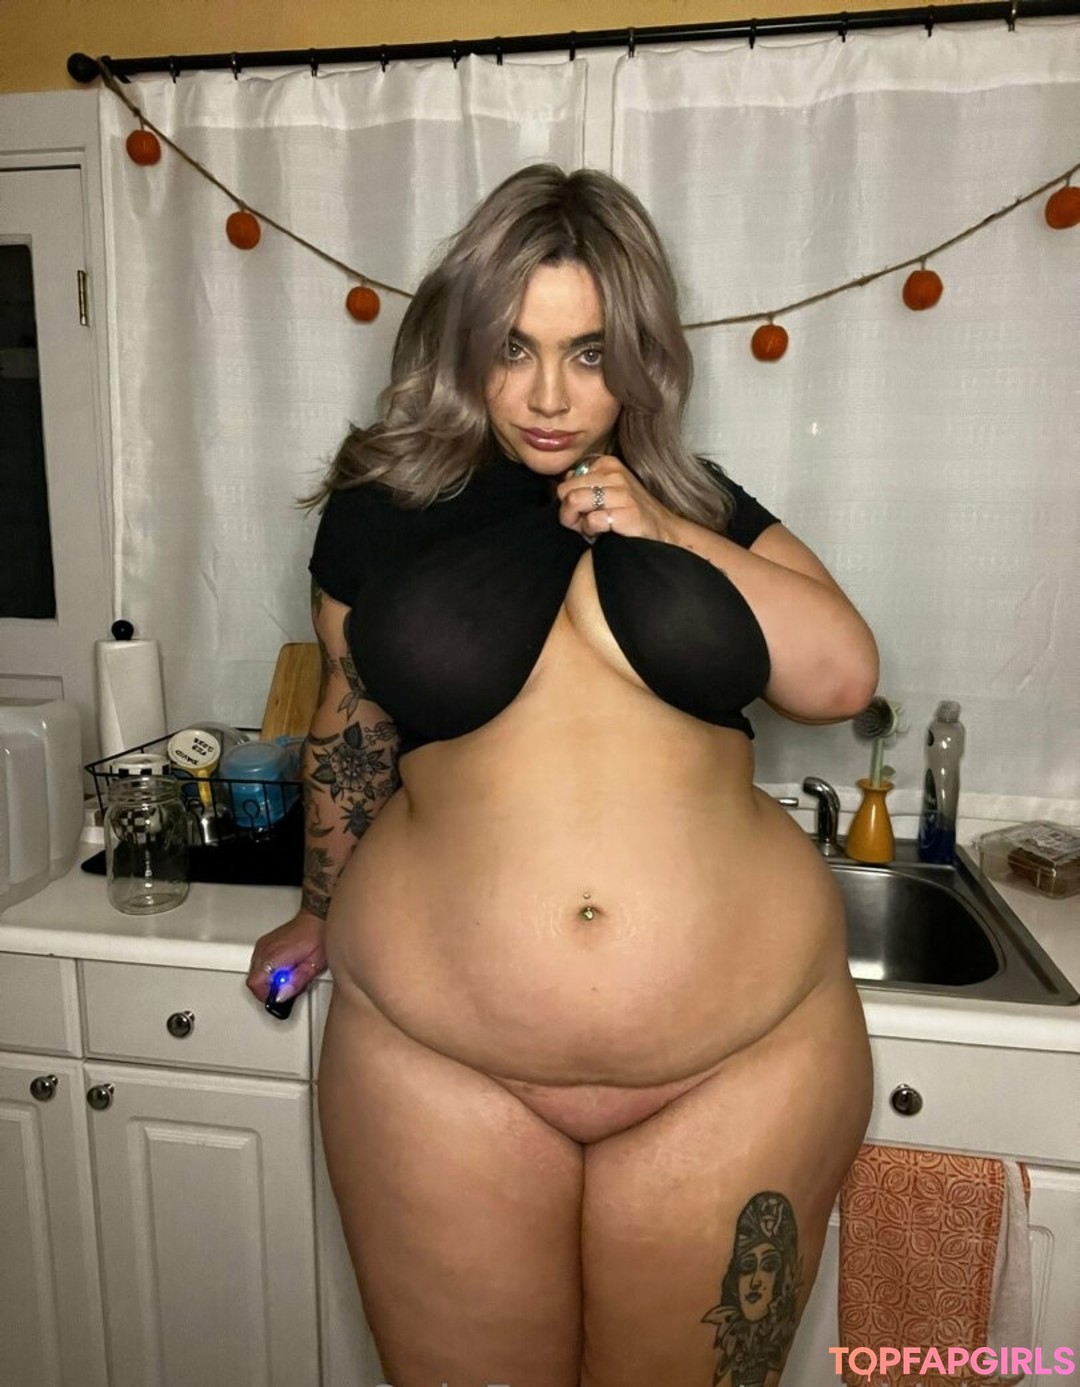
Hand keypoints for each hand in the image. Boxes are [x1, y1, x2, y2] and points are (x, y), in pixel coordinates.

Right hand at [245, 910, 326, 1003]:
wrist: (317, 918)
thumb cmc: (319, 936)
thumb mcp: (313, 965)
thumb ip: (296, 983)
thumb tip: (281, 996)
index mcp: (274, 955)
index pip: (255, 983)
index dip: (266, 995)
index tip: (279, 996)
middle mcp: (265, 949)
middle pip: (254, 980)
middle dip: (269, 989)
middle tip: (287, 987)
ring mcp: (263, 945)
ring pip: (255, 973)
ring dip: (268, 980)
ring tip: (289, 976)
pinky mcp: (265, 943)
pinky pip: (259, 963)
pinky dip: (269, 971)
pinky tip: (285, 968)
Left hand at [555, 455, 678, 543]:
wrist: (662, 530)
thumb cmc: (628, 513)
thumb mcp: (606, 490)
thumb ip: (583, 483)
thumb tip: (564, 481)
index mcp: (607, 464)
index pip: (566, 481)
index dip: (569, 500)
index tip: (582, 511)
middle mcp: (614, 473)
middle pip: (566, 491)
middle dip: (568, 513)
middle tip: (581, 524)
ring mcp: (622, 492)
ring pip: (574, 501)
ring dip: (577, 522)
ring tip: (591, 528)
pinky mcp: (628, 512)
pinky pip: (591, 520)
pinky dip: (591, 531)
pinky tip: (602, 533)